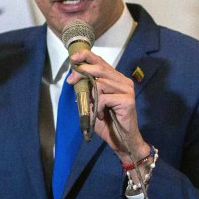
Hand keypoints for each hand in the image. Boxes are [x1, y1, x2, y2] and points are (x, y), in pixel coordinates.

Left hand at [67, 49, 150, 164]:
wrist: (122, 141)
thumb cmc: (107, 123)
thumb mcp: (93, 104)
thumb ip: (87, 90)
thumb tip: (73, 78)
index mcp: (117, 79)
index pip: (101, 63)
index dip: (87, 57)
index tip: (73, 58)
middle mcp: (124, 81)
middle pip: (100, 69)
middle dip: (82, 72)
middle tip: (71, 80)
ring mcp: (127, 90)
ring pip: (101, 83)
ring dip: (91, 98)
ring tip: (94, 110)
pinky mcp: (127, 100)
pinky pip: (104, 98)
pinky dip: (97, 108)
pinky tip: (100, 116)